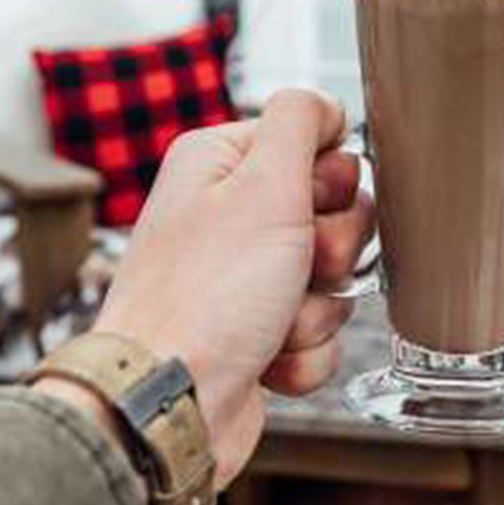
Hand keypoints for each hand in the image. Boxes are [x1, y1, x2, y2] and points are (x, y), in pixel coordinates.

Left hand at [87, 87, 375, 485]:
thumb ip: (299, 125)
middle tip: (296, 268)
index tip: (307, 207)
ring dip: (314, 311)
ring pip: (333, 284)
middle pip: (336, 216)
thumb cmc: (205, 298)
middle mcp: (226, 217)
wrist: (168, 401)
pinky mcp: (254, 335)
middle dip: (332, 254)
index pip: (317, 145)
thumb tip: (324, 103)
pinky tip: (263, 361)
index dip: (329, 184)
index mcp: (219, 166)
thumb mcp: (262, 186)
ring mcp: (240, 280)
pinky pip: (317, 337)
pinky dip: (301, 355)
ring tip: (269, 324)